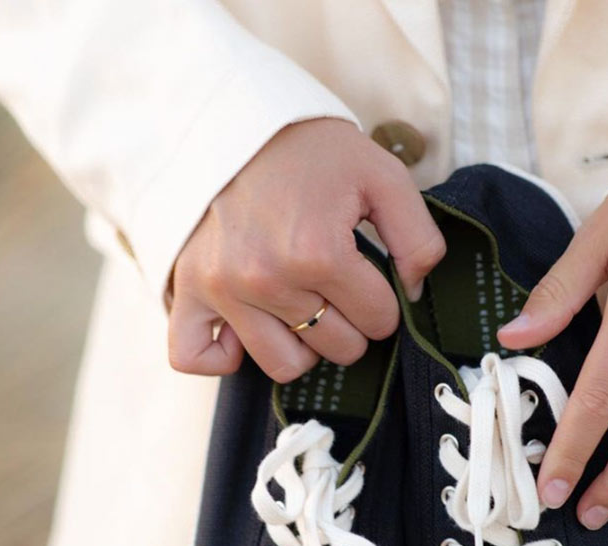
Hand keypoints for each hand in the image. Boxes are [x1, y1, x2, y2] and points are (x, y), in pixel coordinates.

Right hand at [167, 118, 445, 381]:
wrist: (233, 118)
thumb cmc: (310, 150)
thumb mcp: (381, 175)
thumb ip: (418, 237)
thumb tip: (415, 294)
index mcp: (318, 252)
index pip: (379, 320)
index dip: (385, 302)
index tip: (370, 276)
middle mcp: (267, 279)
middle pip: (338, 347)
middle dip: (350, 322)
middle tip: (338, 287)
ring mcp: (224, 290)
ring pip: (285, 365)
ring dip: (304, 345)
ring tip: (301, 307)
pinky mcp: (189, 291)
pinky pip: (196, 357)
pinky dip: (224, 358)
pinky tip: (246, 334)